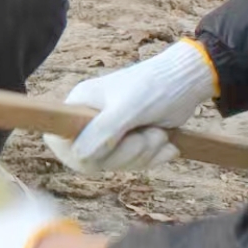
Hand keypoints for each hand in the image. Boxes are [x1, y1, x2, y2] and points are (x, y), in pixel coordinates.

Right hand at [43, 39, 216, 173]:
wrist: (187, 83)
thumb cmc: (155, 87)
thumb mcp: (128, 108)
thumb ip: (102, 131)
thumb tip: (77, 155)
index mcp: (79, 105)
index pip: (59, 141)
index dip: (80, 153)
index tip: (108, 147)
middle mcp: (89, 121)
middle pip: (91, 160)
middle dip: (126, 153)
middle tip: (145, 135)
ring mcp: (109, 134)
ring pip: (115, 164)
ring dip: (144, 153)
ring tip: (158, 133)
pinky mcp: (128, 143)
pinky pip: (132, 165)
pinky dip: (153, 157)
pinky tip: (167, 143)